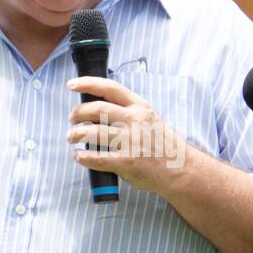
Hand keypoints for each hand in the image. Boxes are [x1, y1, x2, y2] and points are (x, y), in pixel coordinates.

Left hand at [66, 76, 189, 192]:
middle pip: (97, 109)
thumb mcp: (150, 118)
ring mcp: (131, 141)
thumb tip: (99, 108)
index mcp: (140, 107)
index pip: (110, 88)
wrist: (180, 169)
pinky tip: (79, 156)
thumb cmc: (162, 144)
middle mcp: (135, 120)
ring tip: (71, 137)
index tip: (72, 85)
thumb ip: (129, 111)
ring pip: (93, 133)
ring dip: (76, 134)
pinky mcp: (127, 162)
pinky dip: (83, 156)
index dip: (88, 84)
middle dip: (78, 113)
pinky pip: (97, 158)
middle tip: (72, 119)